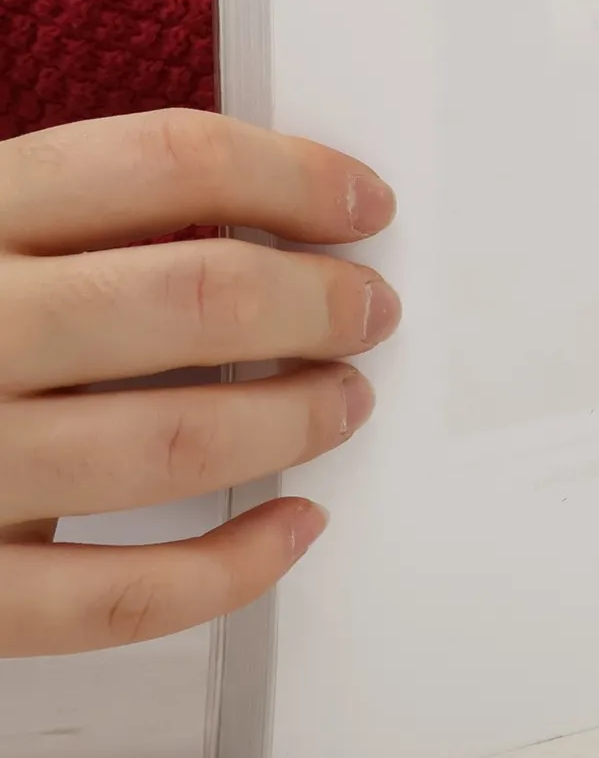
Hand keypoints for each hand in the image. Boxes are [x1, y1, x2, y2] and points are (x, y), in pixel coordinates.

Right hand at [0, 110, 397, 653]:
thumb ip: (69, 216)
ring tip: (344, 399)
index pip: (164, 161)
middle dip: (320, 301)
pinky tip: (292, 527)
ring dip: (296, 419)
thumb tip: (265, 210)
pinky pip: (122, 596)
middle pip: (197, 296)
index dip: (295, 177)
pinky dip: (235, 568)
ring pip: (177, 444)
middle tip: (369, 308)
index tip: (360, 202)